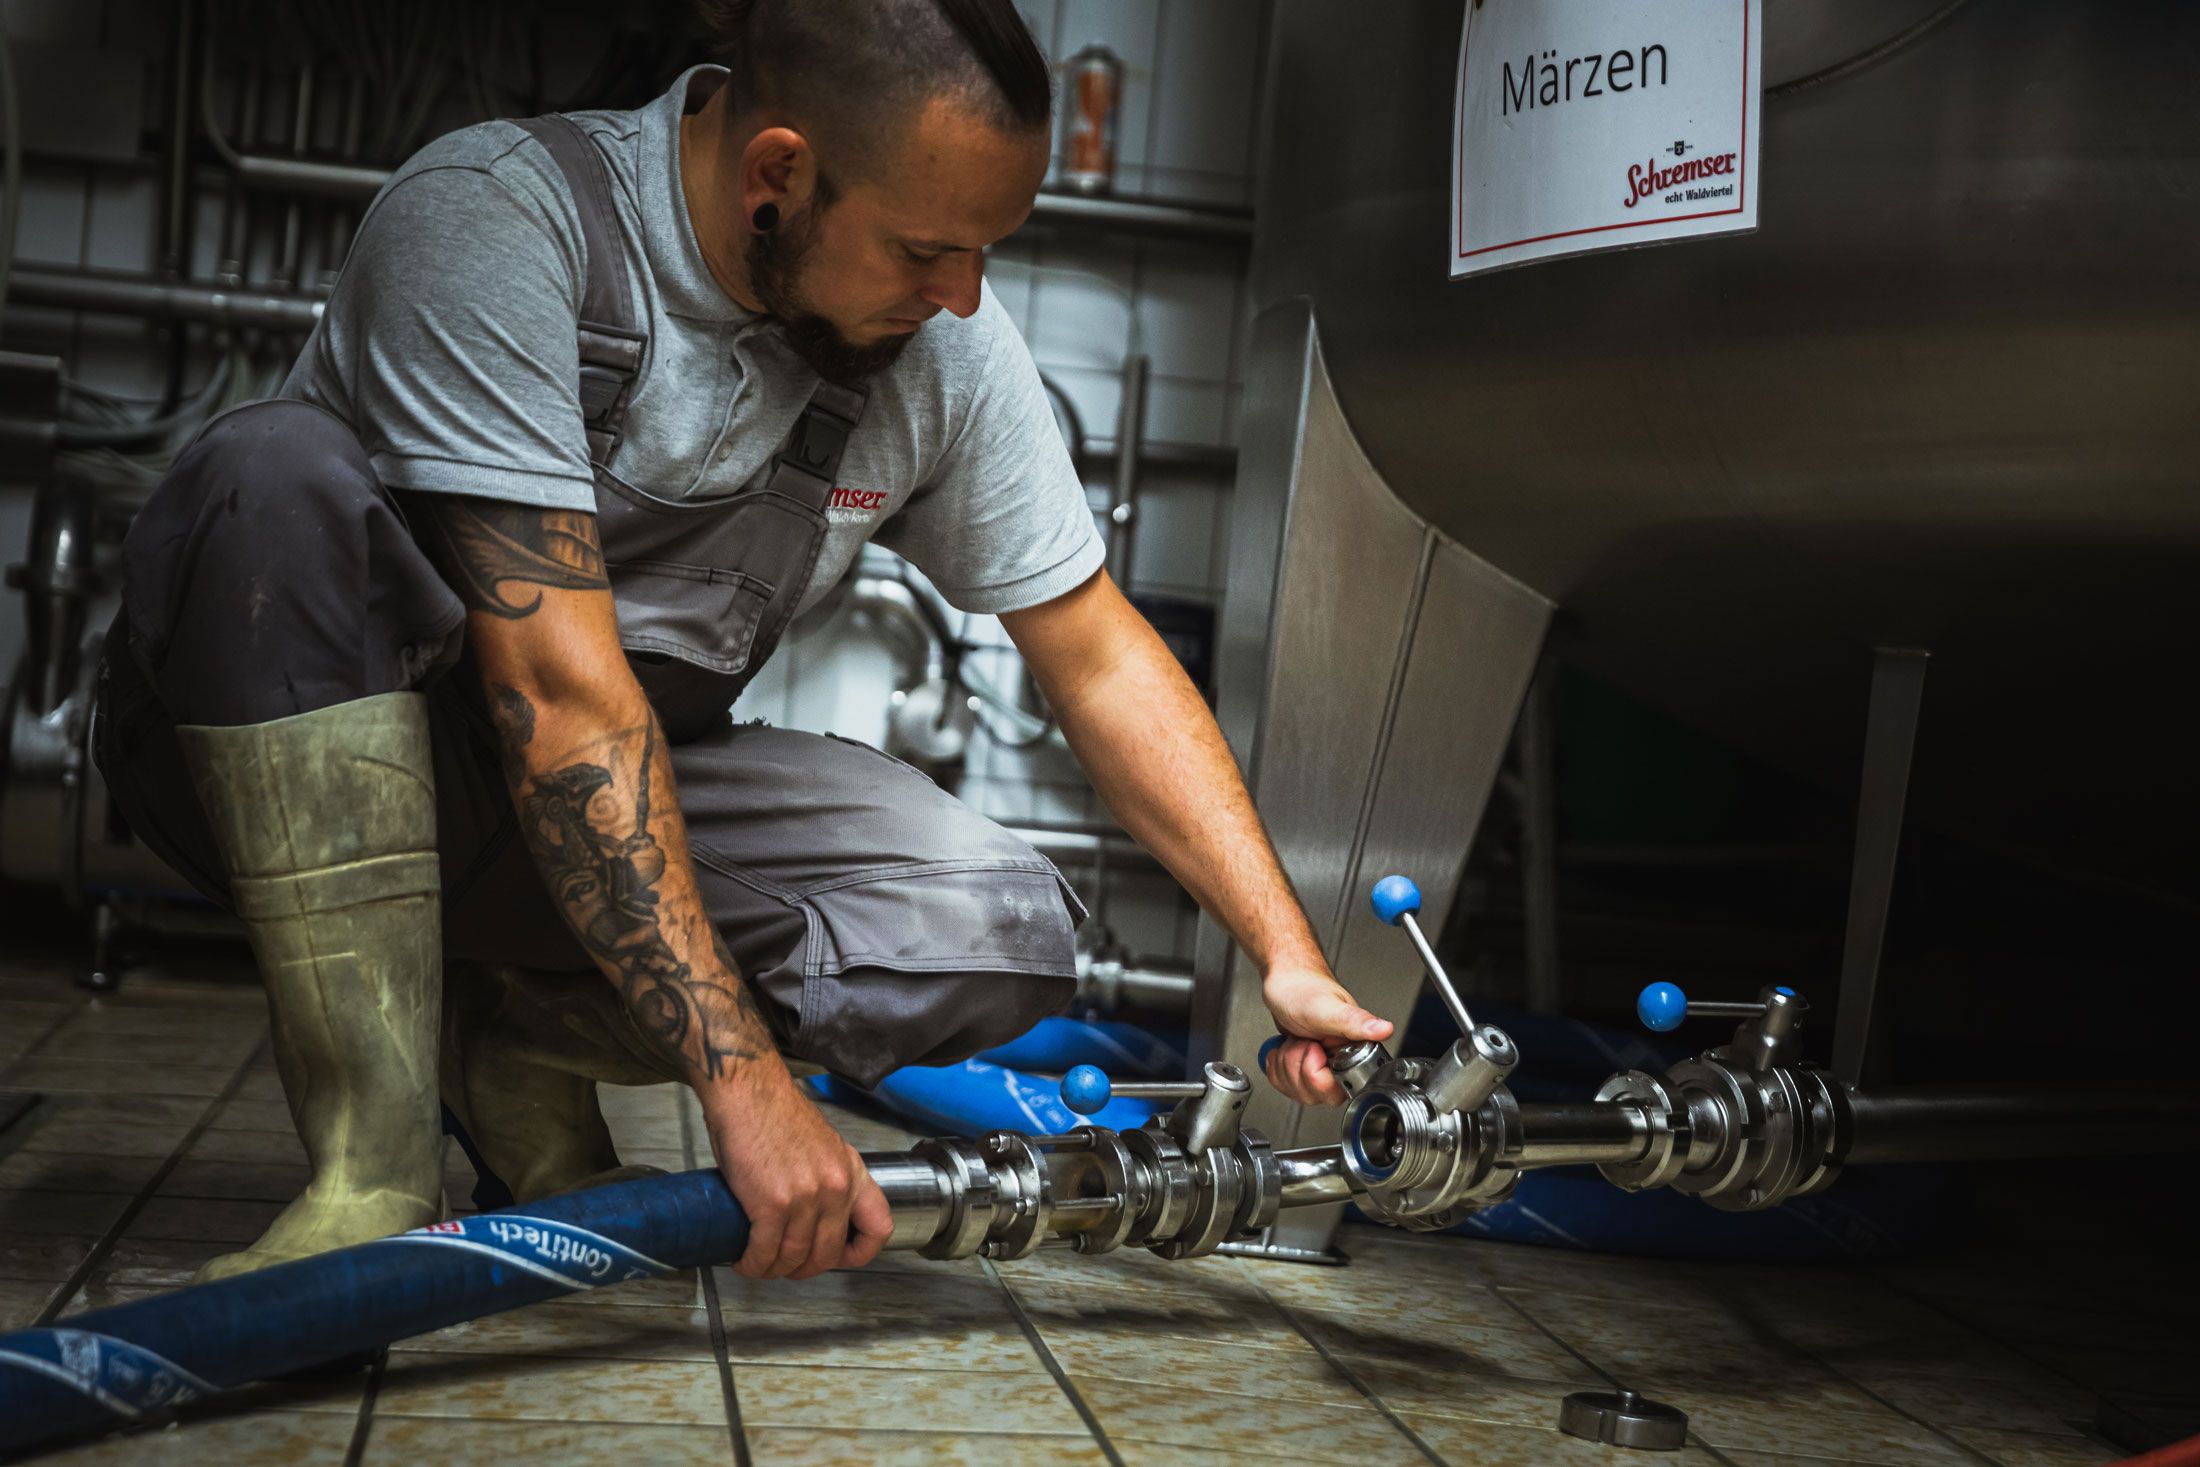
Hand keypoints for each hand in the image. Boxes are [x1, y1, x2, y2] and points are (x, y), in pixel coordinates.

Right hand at [699, 1062, 893, 1279]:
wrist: (748, 1091)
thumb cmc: (776, 1113)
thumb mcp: (823, 1147)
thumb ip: (828, 1179)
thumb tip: (817, 1214)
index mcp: (853, 1172)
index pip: (880, 1227)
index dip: (861, 1253)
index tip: (841, 1258)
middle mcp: (836, 1188)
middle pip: (828, 1253)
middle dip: (805, 1269)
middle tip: (786, 1266)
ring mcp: (806, 1198)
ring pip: (795, 1258)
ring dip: (774, 1270)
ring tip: (759, 1263)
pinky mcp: (771, 1204)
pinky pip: (765, 1252)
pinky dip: (752, 1264)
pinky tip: (744, 1260)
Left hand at [1260, 964, 1393, 1105]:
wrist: (1285, 981)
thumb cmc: (1305, 988)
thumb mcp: (1328, 1007)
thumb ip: (1356, 1022)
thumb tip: (1385, 1029)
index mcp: (1356, 1049)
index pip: (1339, 1089)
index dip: (1316, 1072)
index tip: (1312, 1048)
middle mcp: (1343, 1060)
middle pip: (1317, 1094)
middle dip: (1297, 1068)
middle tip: (1302, 1041)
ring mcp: (1323, 1066)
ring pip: (1299, 1091)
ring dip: (1286, 1064)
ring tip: (1295, 1040)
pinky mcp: (1306, 1067)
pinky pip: (1288, 1085)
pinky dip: (1278, 1066)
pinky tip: (1286, 1048)